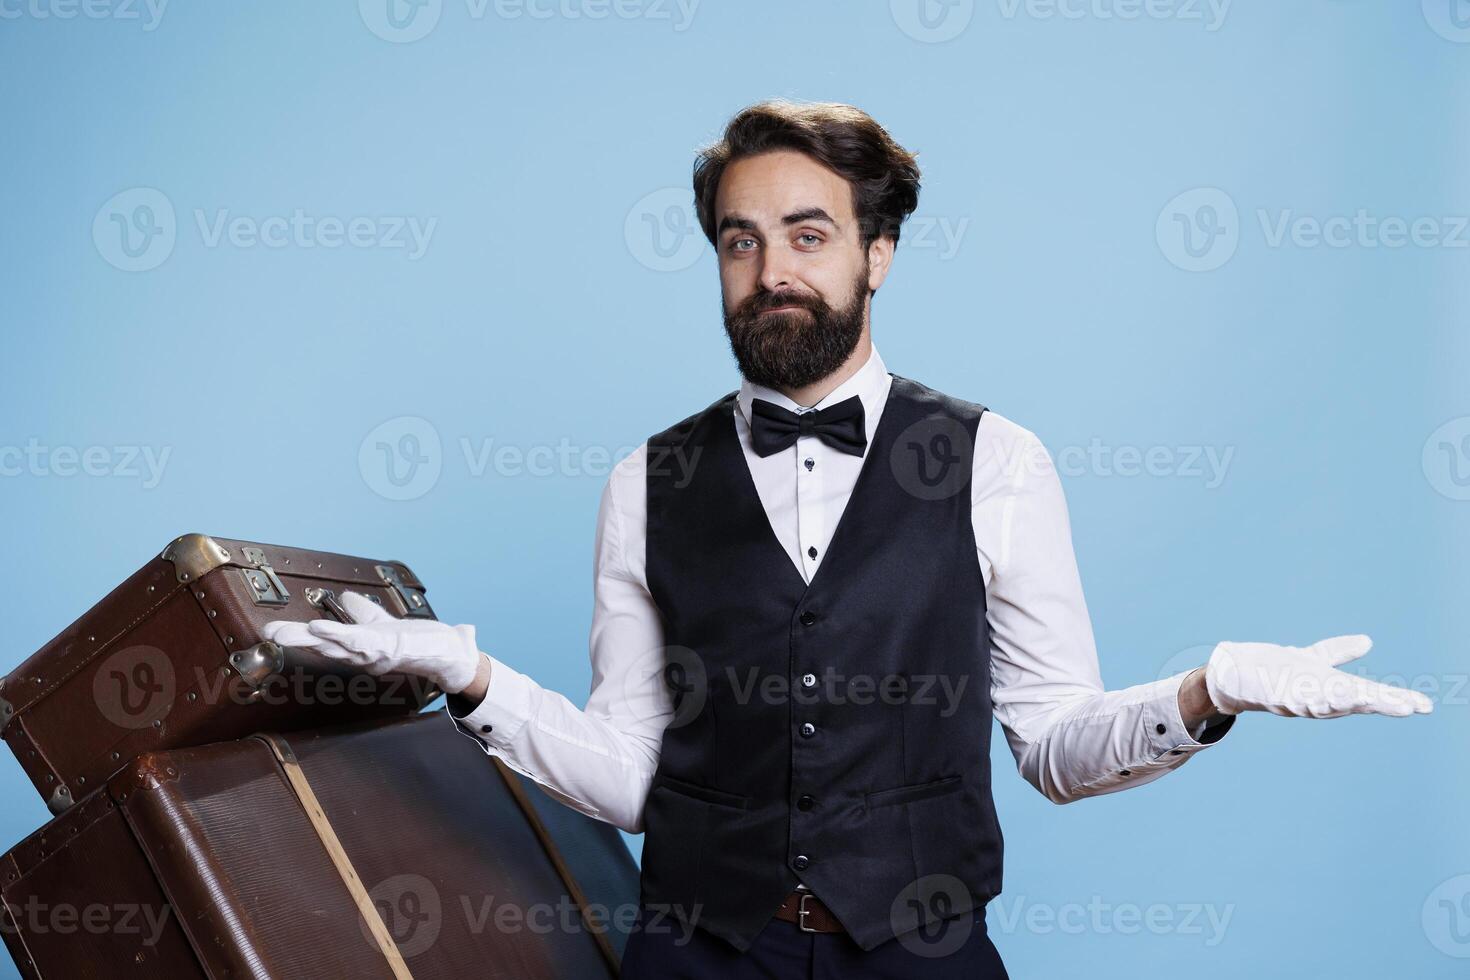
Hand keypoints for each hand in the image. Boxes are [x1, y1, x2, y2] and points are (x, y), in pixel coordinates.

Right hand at [261, 591, 481, 694]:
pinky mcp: (388, 647)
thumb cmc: (422, 643)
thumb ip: (365, 612)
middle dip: (293, 641)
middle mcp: (363, 655)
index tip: (271, 631)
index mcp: (360, 648)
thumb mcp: (386, 623)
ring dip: (307, 639)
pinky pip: (358, 640)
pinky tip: (318, 627)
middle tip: (266, 633)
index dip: (299, 636)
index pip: (325, 640)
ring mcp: (374, 653)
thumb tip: (346, 598)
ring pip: (334, 645)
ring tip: (281, 633)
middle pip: (322, 647)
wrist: (452, 657)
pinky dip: (337, 634)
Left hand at [1203, 634, 1432, 718]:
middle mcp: (1315, 699)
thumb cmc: (1274, 670)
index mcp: (1329, 689)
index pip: (1367, 695)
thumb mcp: (1309, 659)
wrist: (1231, 675)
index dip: (1395, 701)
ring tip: (1364, 698)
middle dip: (1379, 705)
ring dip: (1342, 702)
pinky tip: (1312, 695)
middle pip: (1352, 703)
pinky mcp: (1268, 692)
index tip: (1425, 706)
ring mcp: (1293, 698)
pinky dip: (1300, 696)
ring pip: (1322, 703)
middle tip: (1409, 708)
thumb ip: (1336, 652)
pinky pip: (1286, 695)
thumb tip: (1367, 642)